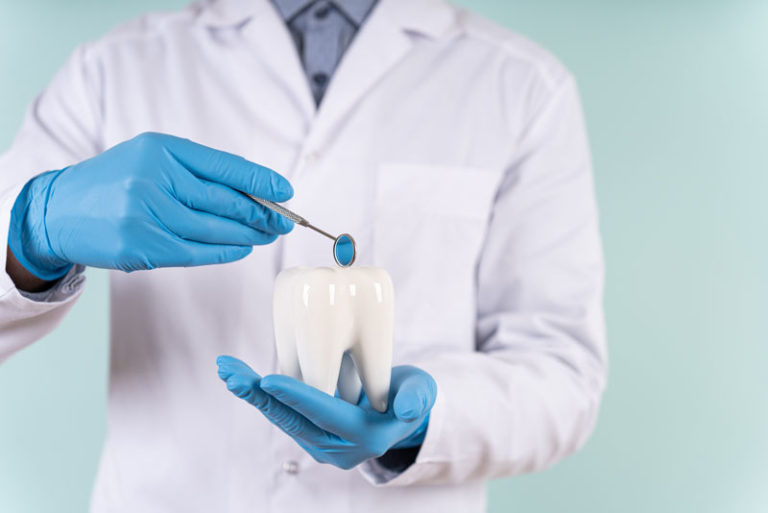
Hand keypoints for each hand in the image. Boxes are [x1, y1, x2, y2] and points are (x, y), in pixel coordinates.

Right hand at [8, 132, 292, 279]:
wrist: (59, 210)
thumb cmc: (115, 182)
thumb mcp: (151, 159)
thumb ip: (195, 171)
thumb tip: (253, 192)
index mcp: (160, 149)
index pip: (223, 166)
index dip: (260, 181)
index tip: (286, 191)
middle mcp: (153, 178)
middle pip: (223, 200)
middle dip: (261, 212)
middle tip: (284, 221)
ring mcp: (145, 214)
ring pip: (212, 229)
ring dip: (247, 234)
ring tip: (268, 235)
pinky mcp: (140, 245)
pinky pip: (195, 252)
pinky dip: (224, 251)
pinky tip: (243, 248)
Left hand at [217, 356, 436, 469]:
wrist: (400, 412)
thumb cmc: (411, 395)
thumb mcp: (422, 392)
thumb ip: (416, 398)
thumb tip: (407, 409)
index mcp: (364, 435)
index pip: (326, 413)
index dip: (297, 395)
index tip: (268, 379)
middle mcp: (337, 447)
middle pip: (293, 419)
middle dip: (260, 395)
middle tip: (231, 374)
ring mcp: (320, 443)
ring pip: (281, 417)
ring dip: (252, 394)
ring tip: (227, 370)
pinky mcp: (309, 433)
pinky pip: (281, 413)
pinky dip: (259, 394)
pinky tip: (239, 376)